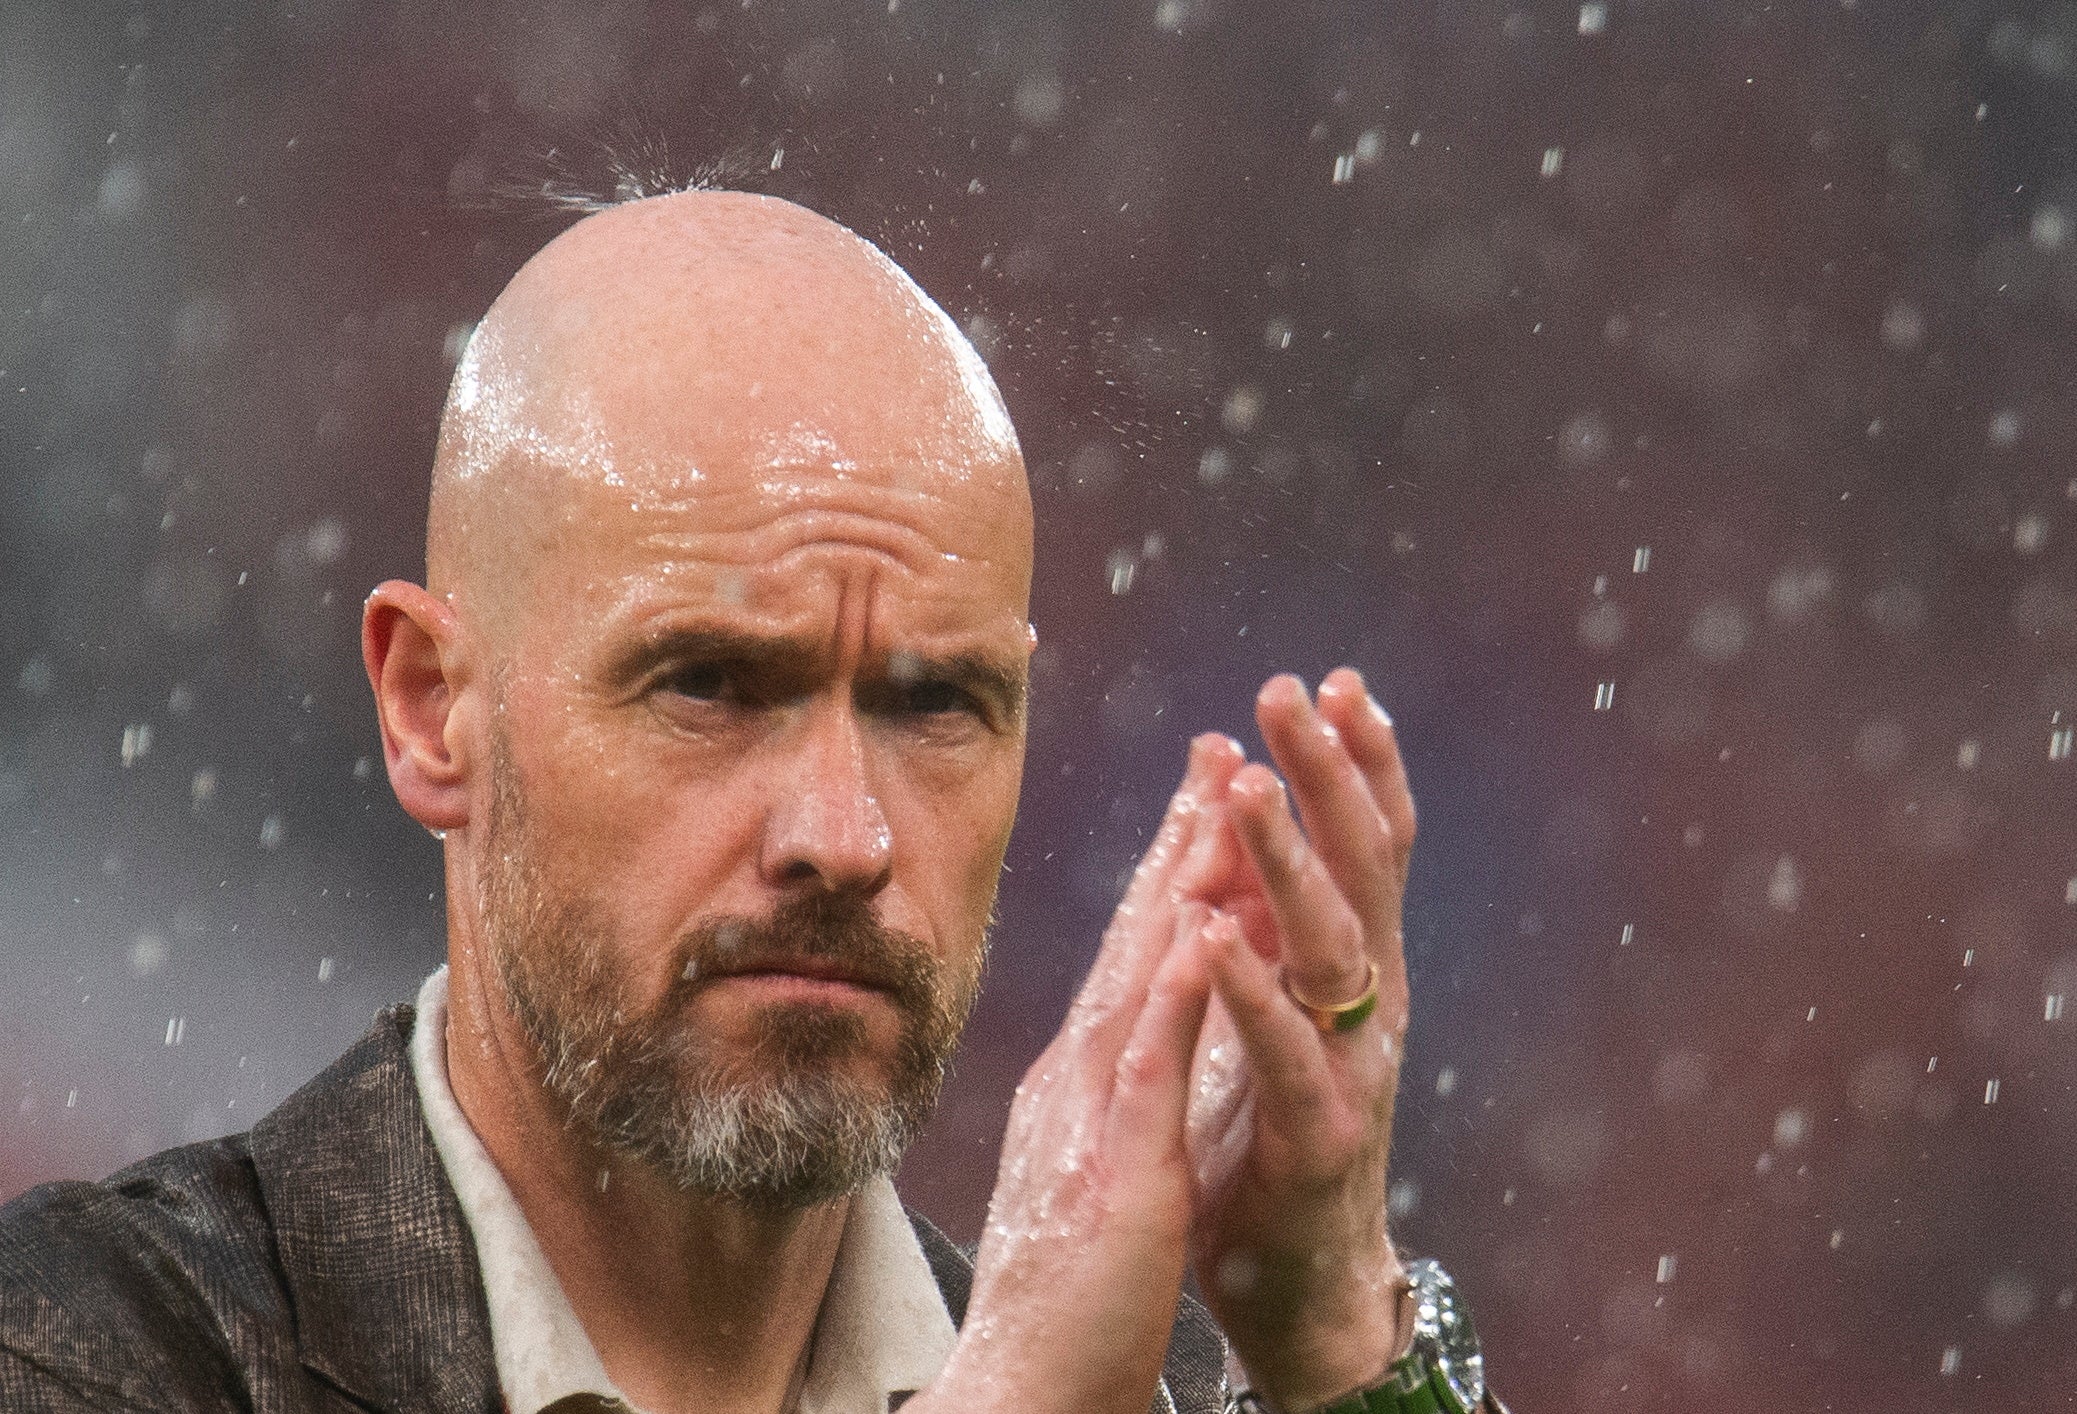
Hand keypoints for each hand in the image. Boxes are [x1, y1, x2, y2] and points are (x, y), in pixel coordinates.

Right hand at [910, 738, 1240, 1413]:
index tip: (1208, 792)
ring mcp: (1092, 1109)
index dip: (1173, 867)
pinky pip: (1150, 1062)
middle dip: (1183, 836)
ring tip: (1221, 792)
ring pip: (1144, 972)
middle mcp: (1081, 1071)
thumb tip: (1127, 1040)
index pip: (1137, 952)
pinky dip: (1177, 989)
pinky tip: (1204, 927)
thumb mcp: (1096, 1164)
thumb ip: (1109, 1093)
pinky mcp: (1115, 1164)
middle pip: (1139, 936)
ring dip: (1184, 878)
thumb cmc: (1067, 1290)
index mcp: (1085, 1075)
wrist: (1022, 1384)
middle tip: (1220, 745)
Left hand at [1178, 668, 1415, 1409]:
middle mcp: (1368, 1002)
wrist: (1300, 1286)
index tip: (1332, 681)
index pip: (1367, 845)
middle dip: (1327, 773)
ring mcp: (1350, 1066)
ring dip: (1289, 857)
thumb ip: (1270, 926)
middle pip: (1361, 866)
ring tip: (1250, 786)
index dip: (1357, 764)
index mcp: (1355, 968)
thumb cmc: (1275, 1136)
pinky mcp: (1317, 1137)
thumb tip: (1243, 817)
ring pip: (1329, 943)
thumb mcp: (1277, 1010)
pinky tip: (1216, 934)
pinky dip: (1250, 990)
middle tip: (1293, 690)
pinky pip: (1285, 1053)